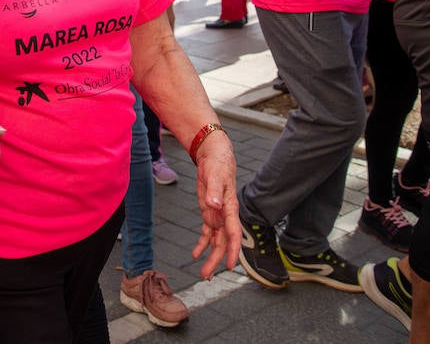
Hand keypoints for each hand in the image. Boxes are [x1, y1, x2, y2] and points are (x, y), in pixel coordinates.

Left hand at [189, 133, 239, 278]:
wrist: (214, 155)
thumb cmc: (217, 164)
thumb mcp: (214, 176)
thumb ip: (213, 191)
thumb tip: (213, 204)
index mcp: (230, 208)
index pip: (233, 233)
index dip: (233, 250)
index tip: (231, 265)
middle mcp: (225, 215)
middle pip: (223, 242)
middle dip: (216, 260)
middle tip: (207, 275)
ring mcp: (218, 215)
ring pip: (216, 241)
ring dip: (210, 256)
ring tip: (204, 272)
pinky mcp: (209, 212)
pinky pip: (207, 232)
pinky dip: (202, 243)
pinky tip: (196, 253)